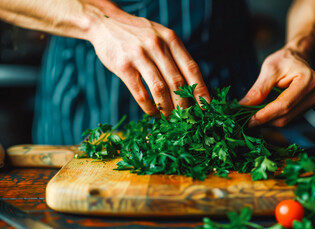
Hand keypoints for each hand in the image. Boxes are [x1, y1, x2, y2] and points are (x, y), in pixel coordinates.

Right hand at [88, 9, 209, 116]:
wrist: (105, 22)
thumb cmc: (137, 35)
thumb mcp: (160, 36)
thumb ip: (174, 56)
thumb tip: (191, 86)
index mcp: (171, 39)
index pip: (191, 68)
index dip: (201, 90)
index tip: (207, 106)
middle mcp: (157, 46)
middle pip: (177, 82)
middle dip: (184, 104)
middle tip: (186, 118)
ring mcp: (139, 55)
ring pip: (160, 89)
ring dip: (167, 108)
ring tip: (170, 118)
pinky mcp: (123, 66)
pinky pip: (140, 93)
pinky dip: (149, 107)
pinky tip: (153, 113)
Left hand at [239, 47, 314, 126]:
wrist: (298, 58)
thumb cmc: (285, 60)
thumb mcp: (269, 68)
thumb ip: (259, 89)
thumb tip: (244, 105)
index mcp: (307, 80)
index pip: (284, 104)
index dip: (265, 114)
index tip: (249, 119)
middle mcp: (314, 94)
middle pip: (285, 116)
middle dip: (264, 119)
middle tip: (245, 119)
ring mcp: (312, 103)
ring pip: (285, 120)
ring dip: (267, 121)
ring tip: (251, 116)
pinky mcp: (306, 108)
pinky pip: (287, 118)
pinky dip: (272, 118)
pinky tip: (262, 114)